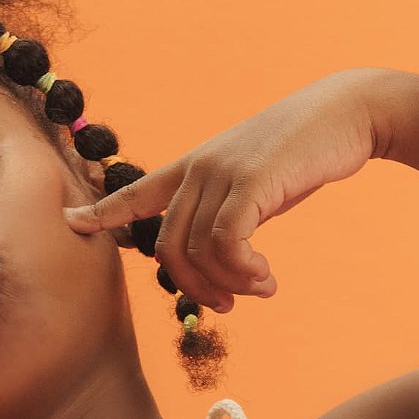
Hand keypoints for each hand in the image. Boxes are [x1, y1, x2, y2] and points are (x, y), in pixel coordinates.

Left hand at [61, 70, 388, 314]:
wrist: (348, 113)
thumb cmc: (305, 152)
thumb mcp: (256, 183)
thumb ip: (231, 213)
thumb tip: (223, 257)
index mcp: (194, 167)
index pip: (137, 192)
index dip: (103, 211)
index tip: (71, 223)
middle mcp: (199, 168)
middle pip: (168, 247)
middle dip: (194, 287)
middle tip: (227, 305)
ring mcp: (221, 172)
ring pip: (198, 251)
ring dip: (228, 284)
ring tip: (260, 288)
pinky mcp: (250, 182)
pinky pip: (226, 244)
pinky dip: (243, 272)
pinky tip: (266, 277)